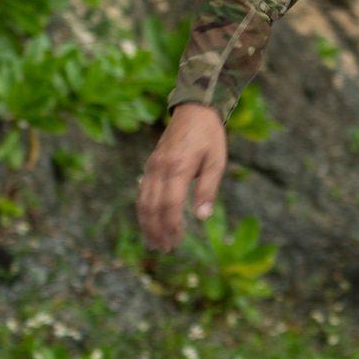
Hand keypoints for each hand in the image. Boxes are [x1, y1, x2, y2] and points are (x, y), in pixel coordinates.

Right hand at [136, 102, 227, 251]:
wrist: (194, 109)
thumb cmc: (209, 136)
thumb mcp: (216, 161)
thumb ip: (208, 189)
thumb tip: (202, 218)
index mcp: (178, 167)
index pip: (170, 204)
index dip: (172, 226)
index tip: (178, 241)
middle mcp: (159, 168)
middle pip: (151, 207)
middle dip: (156, 230)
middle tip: (165, 249)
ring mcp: (152, 166)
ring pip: (142, 201)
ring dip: (147, 224)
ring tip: (155, 242)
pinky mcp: (150, 165)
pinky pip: (142, 192)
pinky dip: (144, 211)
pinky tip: (150, 223)